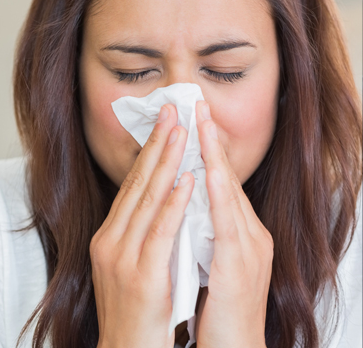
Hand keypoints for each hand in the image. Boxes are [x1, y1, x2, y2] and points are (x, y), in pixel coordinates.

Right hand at [91, 104, 194, 347]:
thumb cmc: (134, 312)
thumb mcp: (127, 265)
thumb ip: (137, 234)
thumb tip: (156, 204)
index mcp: (108, 237)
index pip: (130, 187)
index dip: (148, 153)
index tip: (163, 125)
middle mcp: (110, 240)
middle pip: (136, 184)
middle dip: (157, 145)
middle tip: (172, 111)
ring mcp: (122, 256)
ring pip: (147, 200)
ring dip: (166, 162)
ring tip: (182, 132)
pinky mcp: (141, 273)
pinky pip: (160, 230)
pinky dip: (174, 202)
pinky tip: (186, 178)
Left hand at [194, 100, 272, 347]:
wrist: (233, 347)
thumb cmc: (216, 309)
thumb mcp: (207, 260)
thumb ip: (199, 230)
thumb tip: (181, 204)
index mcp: (236, 233)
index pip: (218, 182)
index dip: (206, 151)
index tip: (192, 121)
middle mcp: (247, 234)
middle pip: (225, 178)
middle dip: (210, 140)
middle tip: (197, 105)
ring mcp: (247, 247)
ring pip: (228, 191)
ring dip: (213, 155)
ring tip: (201, 122)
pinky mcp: (239, 264)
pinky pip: (226, 222)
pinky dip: (216, 194)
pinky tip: (205, 172)